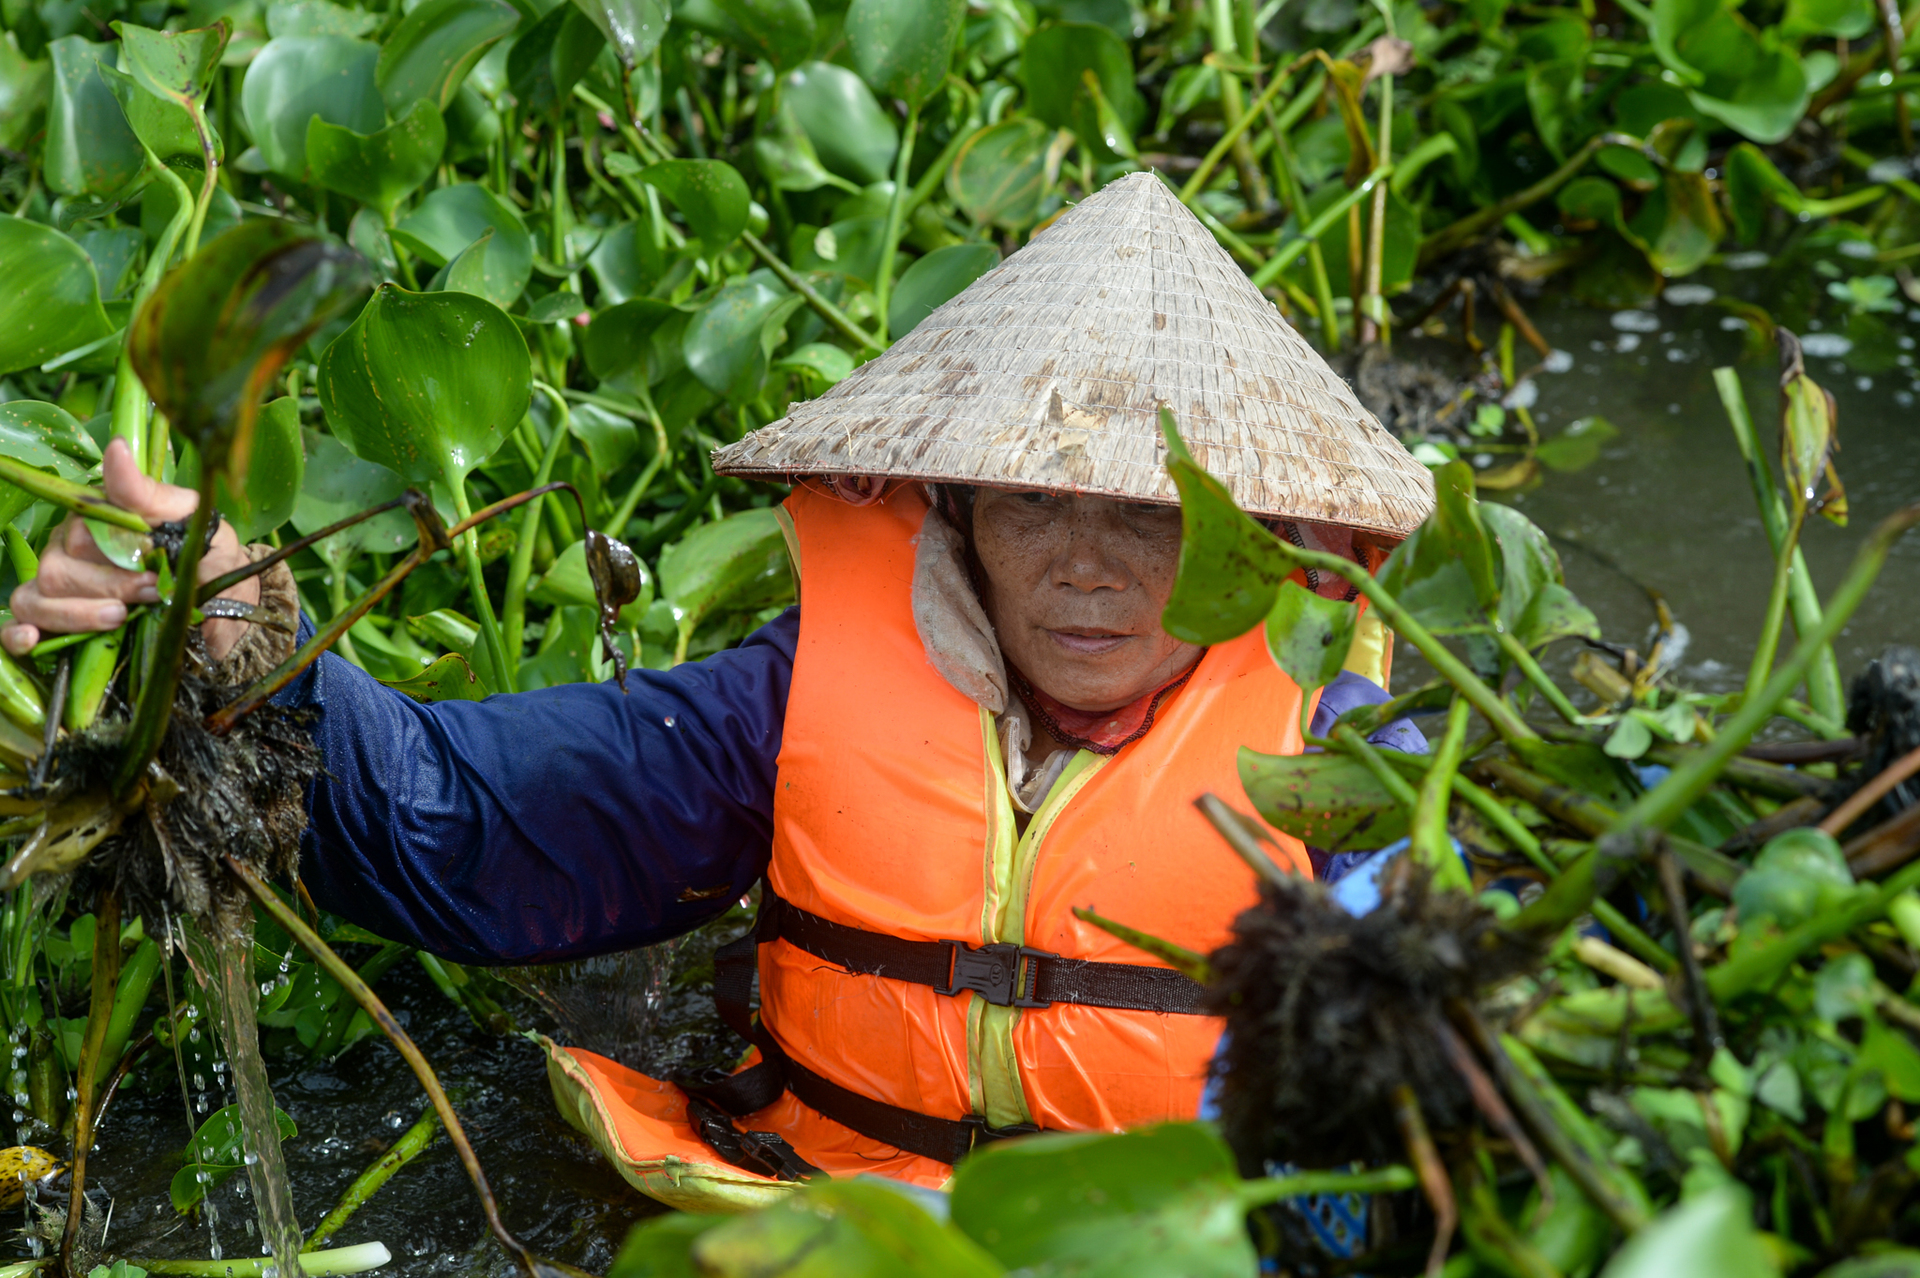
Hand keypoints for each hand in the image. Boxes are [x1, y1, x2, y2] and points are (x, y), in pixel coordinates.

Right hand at [2, 438, 258, 661]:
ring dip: (80, 611)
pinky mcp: (57, 620)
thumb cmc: (210, 564)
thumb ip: (152, 496)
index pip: (87, 515)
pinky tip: (36, 639)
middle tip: (153, 590)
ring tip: (121, 616)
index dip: (115, 533)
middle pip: (63, 560)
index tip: (144, 541)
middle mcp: (73, 543)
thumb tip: (116, 447)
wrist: (226, 617)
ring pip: (41, 591)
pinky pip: (19, 621)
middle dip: (111, 582)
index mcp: (104, 514)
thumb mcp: (198, 528)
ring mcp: (60, 580)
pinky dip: (20, 633)